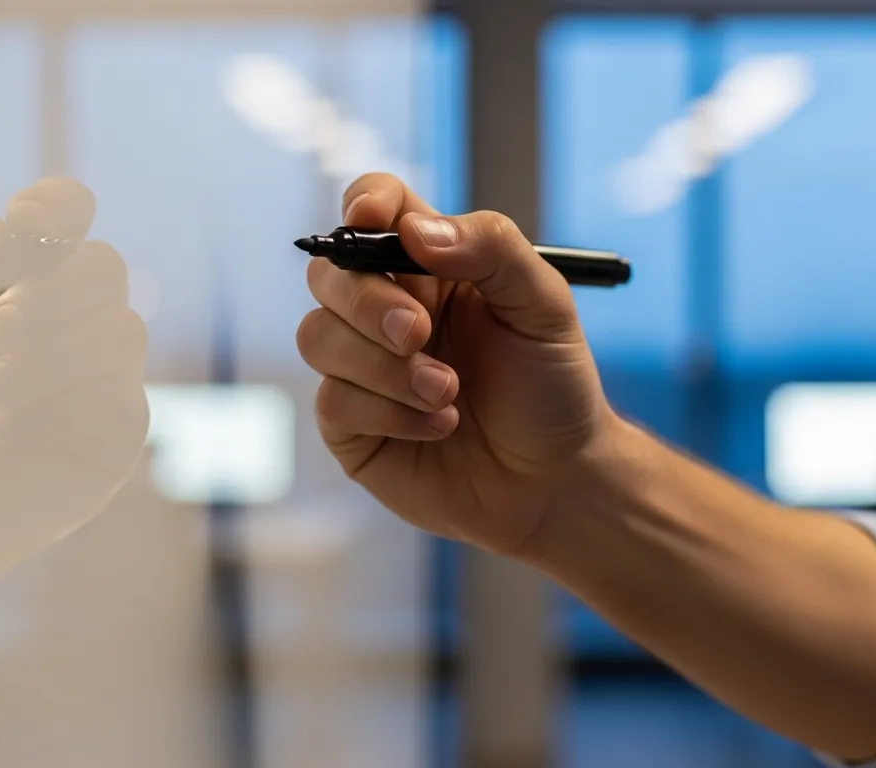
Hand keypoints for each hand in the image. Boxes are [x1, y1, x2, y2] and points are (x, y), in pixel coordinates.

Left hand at [0, 177, 148, 563]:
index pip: (71, 209)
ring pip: (120, 333)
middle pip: (105, 267)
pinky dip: (50, 412)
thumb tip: (7, 229)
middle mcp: (89, 308)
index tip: (21, 221)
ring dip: (39, 362)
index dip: (58, 206)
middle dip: (47, 295)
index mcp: (40, 266)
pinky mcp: (127, 422)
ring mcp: (117, 365)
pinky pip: (119, 399)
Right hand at [296, 173, 616, 555]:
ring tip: (448, 393)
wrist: (557, 479)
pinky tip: (441, 426)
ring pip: (318, 337)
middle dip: (368, 302)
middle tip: (418, 333)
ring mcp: (363, 367)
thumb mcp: (544, 306)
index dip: (365, 203)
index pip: (376, 207)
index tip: (374, 219)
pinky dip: (390, 413)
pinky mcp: (352, 427)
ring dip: (384, 368)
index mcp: (430, 266)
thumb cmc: (552, 386)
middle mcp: (387, 309)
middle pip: (329, 273)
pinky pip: (333, 402)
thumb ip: (492, 249)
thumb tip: (415, 230)